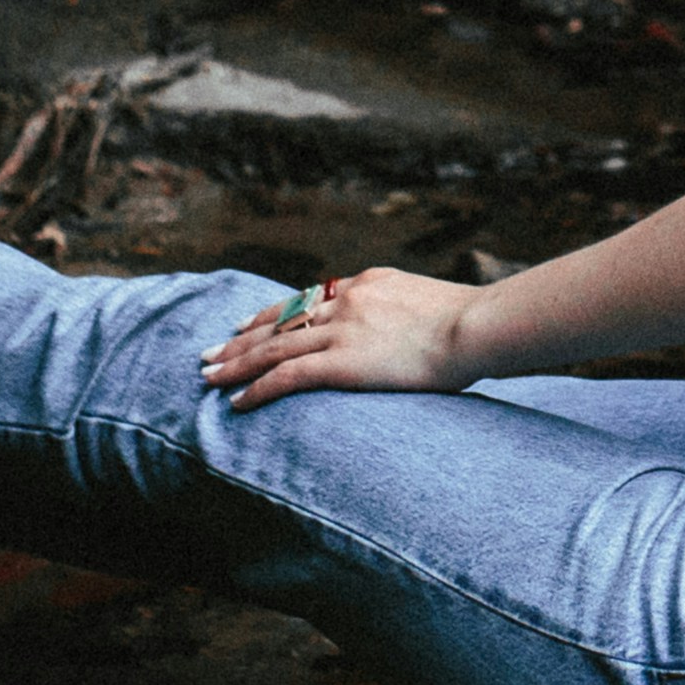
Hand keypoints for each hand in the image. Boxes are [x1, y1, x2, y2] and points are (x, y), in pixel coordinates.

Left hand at [198, 264, 479, 408]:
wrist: (477, 326)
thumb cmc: (473, 323)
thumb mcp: (433, 304)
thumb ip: (409, 314)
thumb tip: (413, 332)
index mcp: (368, 283)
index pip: (306, 299)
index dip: (271, 314)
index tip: (245, 325)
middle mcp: (346, 301)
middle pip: (279, 321)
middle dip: (239, 340)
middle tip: (208, 354)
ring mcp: (341, 330)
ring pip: (273, 348)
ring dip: (236, 364)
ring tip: (207, 378)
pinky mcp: (342, 361)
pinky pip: (287, 376)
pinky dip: (258, 388)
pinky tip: (238, 401)